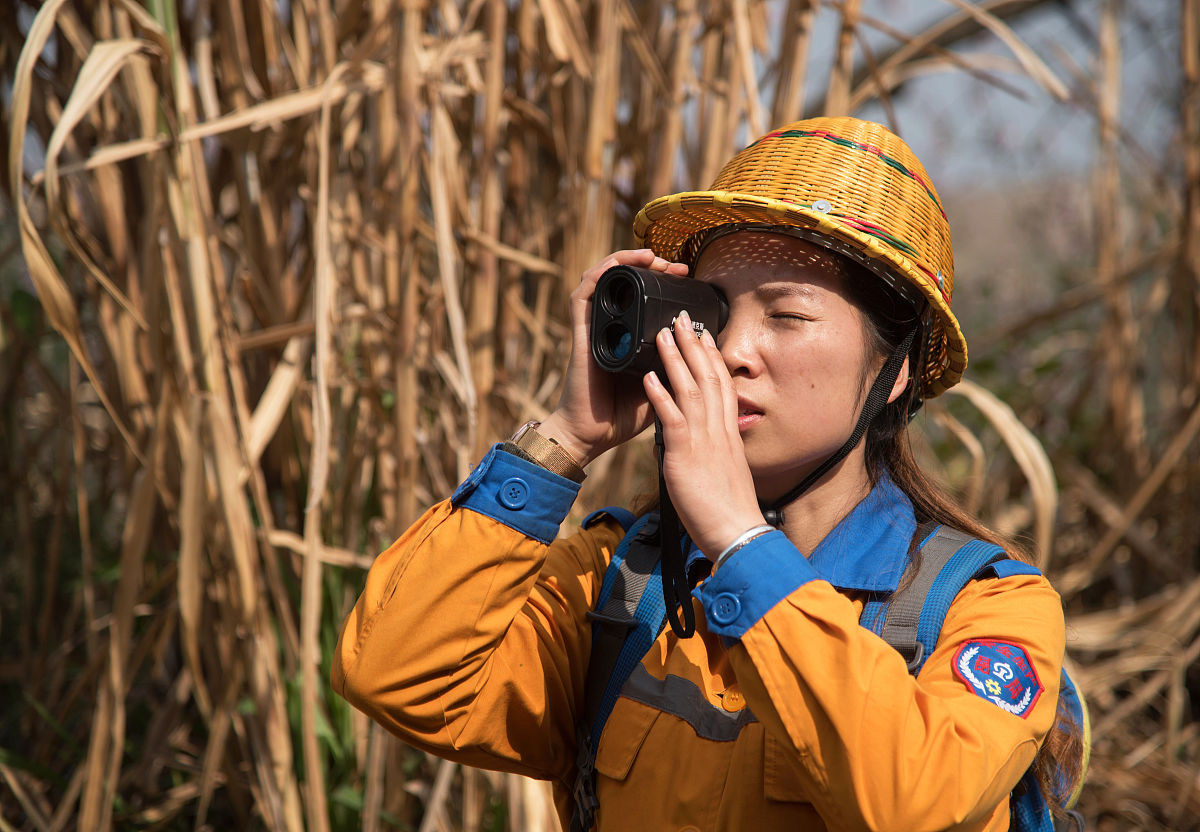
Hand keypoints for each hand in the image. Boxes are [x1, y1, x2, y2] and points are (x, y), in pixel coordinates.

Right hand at [538, 250, 688, 465]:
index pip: (645, 298)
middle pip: (627, 283)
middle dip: (652, 267)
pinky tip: (618, 265)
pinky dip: (599, 274)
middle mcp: (612, 328)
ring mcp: (596, 329)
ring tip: (652, 257)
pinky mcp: (582, 333)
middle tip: (676, 267)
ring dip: (628, 262)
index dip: (665, 282)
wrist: (594, 435)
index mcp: (630, 337)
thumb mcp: (663, 387)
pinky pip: (584, 294)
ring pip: (606, 280)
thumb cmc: (624, 415)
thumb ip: (678, 367)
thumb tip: (705, 346)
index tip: (689, 278)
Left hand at [642, 310, 767, 558]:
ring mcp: (704, 439)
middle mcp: (719, 430)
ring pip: (690, 389)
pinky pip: (673, 418)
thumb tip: (693, 445)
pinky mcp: (687, 454)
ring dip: (675, 358)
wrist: (736, 533)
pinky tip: (650, 377)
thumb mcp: (722, 472)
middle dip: (694, 345)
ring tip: (662, 333)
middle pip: (708, 377)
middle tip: (681, 319)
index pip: (722, 386)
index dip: (713, 358)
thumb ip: (709, 452)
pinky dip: (661, 395)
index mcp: (728, 434)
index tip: (704, 336)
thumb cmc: (728, 510)